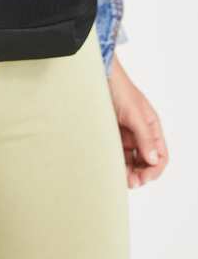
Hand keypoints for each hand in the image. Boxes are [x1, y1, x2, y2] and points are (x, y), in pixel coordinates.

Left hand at [108, 52, 168, 188]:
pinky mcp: (111, 134)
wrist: (98, 76)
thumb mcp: (134, 114)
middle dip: (140, 174)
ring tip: (119, 177)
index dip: (154, 170)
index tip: (142, 178)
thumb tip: (153, 160)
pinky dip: (116, 162)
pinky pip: (116, 152)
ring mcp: (125, 134)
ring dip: (127, 170)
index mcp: (151, 128)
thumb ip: (144, 137)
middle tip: (129, 182)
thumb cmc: (119, 89)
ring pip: (130, 160)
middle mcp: (140, 133)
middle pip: (146, 161)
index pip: (160, 156)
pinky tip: (110, 167)